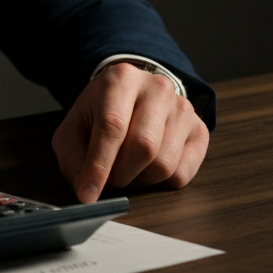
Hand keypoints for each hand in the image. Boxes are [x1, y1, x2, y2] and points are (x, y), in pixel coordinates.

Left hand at [52, 62, 208, 202]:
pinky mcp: (199, 129)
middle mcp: (156, 89)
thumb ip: (73, 156)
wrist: (131, 93)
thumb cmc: (101, 111)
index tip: (89, 193)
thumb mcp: (75, 126)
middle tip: (109, 178)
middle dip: (121, 173)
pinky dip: (160, 182)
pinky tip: (146, 168)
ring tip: (126, 169)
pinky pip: (183, 173)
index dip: (99, 164)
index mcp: (121, 79)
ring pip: (164, 163)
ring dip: (140, 179)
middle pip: (143, 146)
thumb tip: (85, 191)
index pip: (112, 126)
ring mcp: (182, 108)